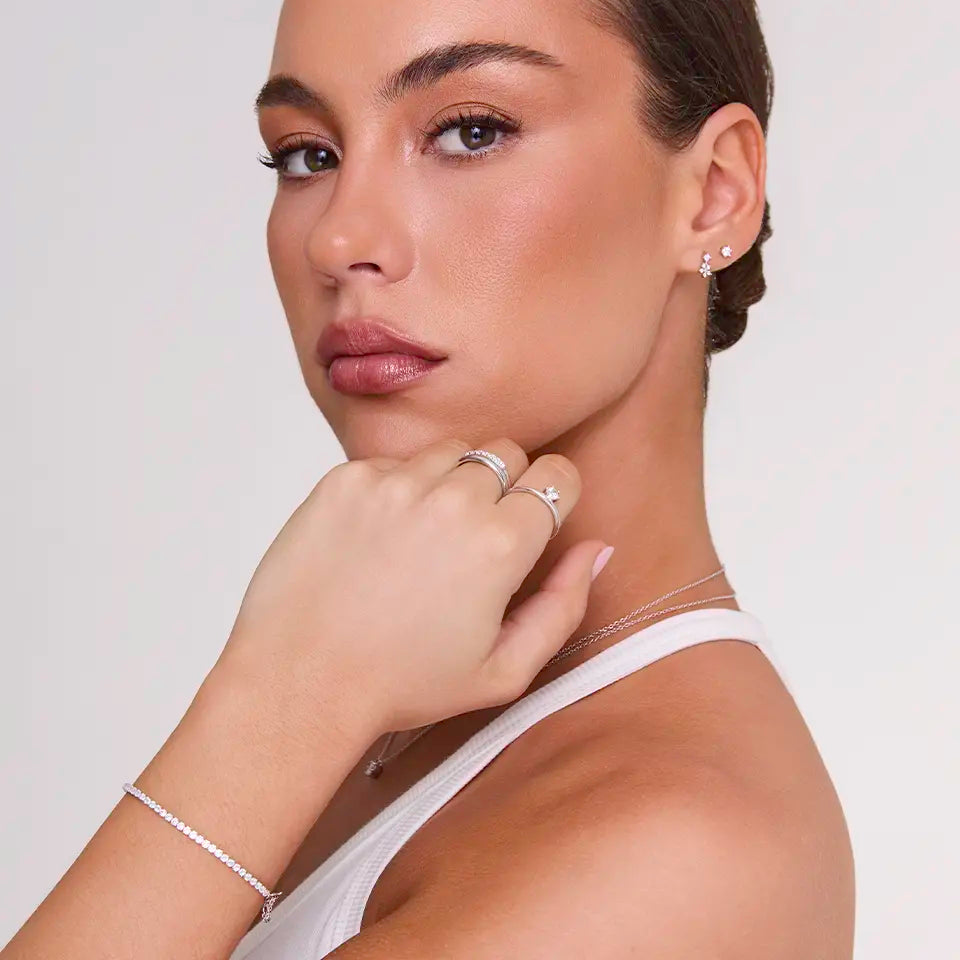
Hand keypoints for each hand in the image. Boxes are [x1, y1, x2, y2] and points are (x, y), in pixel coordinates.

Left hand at [217, 437, 608, 739]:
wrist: (300, 681)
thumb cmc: (400, 683)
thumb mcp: (504, 670)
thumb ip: (564, 605)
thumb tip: (597, 550)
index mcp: (500, 545)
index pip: (558, 475)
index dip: (553, 494)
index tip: (535, 516)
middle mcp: (451, 500)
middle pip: (507, 454)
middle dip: (504, 488)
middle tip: (475, 538)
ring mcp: (393, 483)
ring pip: (452, 452)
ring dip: (451, 482)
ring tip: (426, 537)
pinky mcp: (346, 479)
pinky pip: (393, 462)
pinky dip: (397, 488)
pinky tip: (381, 537)